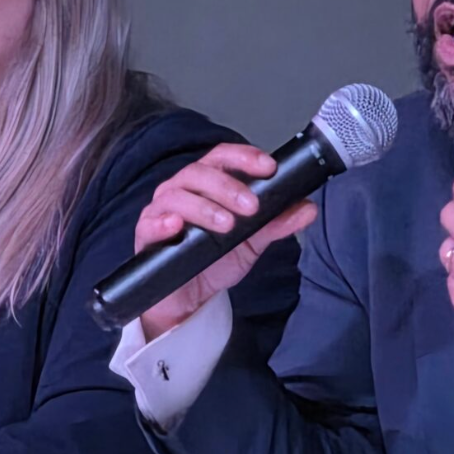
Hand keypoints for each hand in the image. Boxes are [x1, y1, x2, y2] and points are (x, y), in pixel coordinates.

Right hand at [134, 143, 317, 339]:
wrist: (189, 296)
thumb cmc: (214, 258)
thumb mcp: (252, 241)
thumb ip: (276, 223)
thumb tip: (307, 208)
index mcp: (208, 182)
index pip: (223, 156)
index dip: (244, 157)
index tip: (269, 168)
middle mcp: (183, 189)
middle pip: (200, 172)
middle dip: (228, 186)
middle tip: (252, 207)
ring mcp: (162, 210)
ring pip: (177, 195)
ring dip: (204, 207)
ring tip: (227, 225)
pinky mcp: (146, 234)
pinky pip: (150, 223)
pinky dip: (163, 223)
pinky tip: (176, 227)